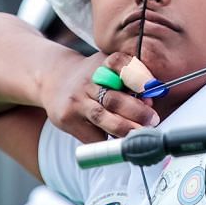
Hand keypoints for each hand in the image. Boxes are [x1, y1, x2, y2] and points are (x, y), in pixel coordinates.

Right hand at [42, 52, 159, 142]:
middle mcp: (88, 81)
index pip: (119, 63)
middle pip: (113, 97)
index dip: (136, 75)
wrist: (54, 79)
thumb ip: (130, 82)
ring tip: (139, 133)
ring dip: (124, 128)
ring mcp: (76, 100)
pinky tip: (120, 140)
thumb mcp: (109, 68)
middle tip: (152, 120)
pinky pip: (91, 135)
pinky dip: (108, 140)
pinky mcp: (67, 118)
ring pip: (102, 117)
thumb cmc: (93, 77)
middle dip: (136, 111)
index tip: (151, 87)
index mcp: (103, 64)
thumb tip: (149, 101)